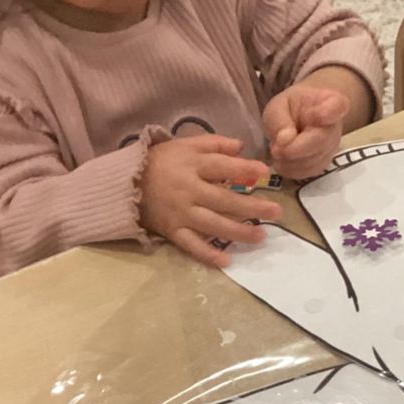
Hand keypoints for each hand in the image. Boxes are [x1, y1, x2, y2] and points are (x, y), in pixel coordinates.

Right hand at [140, 136, 276, 267]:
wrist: (126, 183)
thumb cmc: (161, 161)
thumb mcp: (185, 144)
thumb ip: (214, 143)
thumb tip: (241, 147)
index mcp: (192, 166)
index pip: (222, 167)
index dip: (244, 169)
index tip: (264, 173)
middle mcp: (188, 191)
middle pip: (224, 200)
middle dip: (252, 207)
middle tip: (276, 212)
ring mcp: (181, 213)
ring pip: (213, 224)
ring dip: (238, 232)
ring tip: (261, 235)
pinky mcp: (173, 231)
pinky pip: (191, 245)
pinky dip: (208, 254)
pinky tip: (227, 260)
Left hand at [263, 83, 347, 178]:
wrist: (301, 118)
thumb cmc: (291, 108)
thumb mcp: (278, 106)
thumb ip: (279, 120)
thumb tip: (284, 140)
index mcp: (330, 102)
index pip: (337, 107)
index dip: (328, 113)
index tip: (317, 116)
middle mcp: (336, 128)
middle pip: (320, 142)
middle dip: (293, 148)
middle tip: (275, 147)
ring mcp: (332, 149)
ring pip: (311, 162)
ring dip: (288, 160)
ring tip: (278, 148)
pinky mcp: (322, 165)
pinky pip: (306, 173)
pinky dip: (289, 169)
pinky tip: (283, 158)